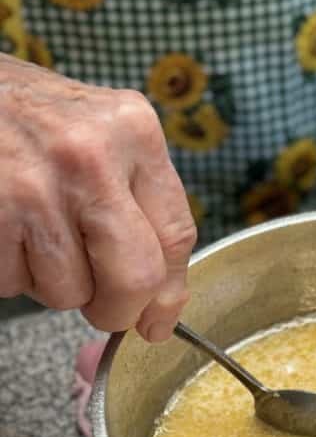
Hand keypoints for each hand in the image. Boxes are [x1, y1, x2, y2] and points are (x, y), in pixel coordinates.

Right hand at [0, 55, 195, 339]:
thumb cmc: (29, 117)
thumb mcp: (99, 133)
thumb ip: (137, 202)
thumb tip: (160, 300)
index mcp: (134, 131)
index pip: (177, 235)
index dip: (169, 293)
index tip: (158, 320)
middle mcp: (91, 155)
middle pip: (135, 277)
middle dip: (118, 309)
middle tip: (100, 306)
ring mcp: (36, 186)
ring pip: (69, 291)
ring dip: (51, 284)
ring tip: (34, 233)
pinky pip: (15, 284)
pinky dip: (11, 274)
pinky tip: (6, 228)